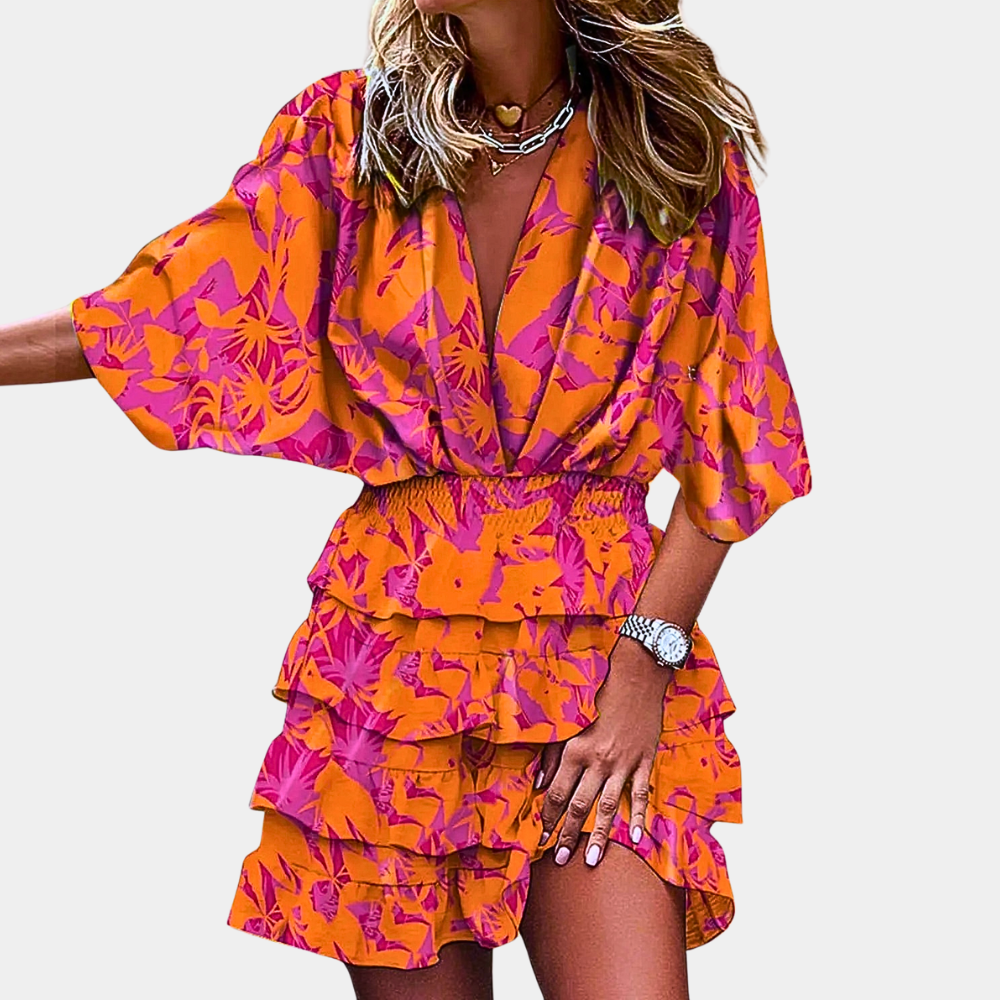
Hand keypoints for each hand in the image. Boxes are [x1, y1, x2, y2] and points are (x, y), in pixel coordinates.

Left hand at [535, 637, 671, 866]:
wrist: (637, 677)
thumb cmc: (599, 695)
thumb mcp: (570, 720)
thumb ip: (553, 752)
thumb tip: (541, 782)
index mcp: (576, 749)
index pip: (557, 793)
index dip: (547, 816)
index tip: (540, 835)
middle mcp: (598, 761)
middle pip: (579, 806)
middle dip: (567, 835)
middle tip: (558, 859)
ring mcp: (623, 764)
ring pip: (608, 808)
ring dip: (599, 836)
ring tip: (591, 861)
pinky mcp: (643, 762)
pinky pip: (639, 795)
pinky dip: (637, 818)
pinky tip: (635, 838)